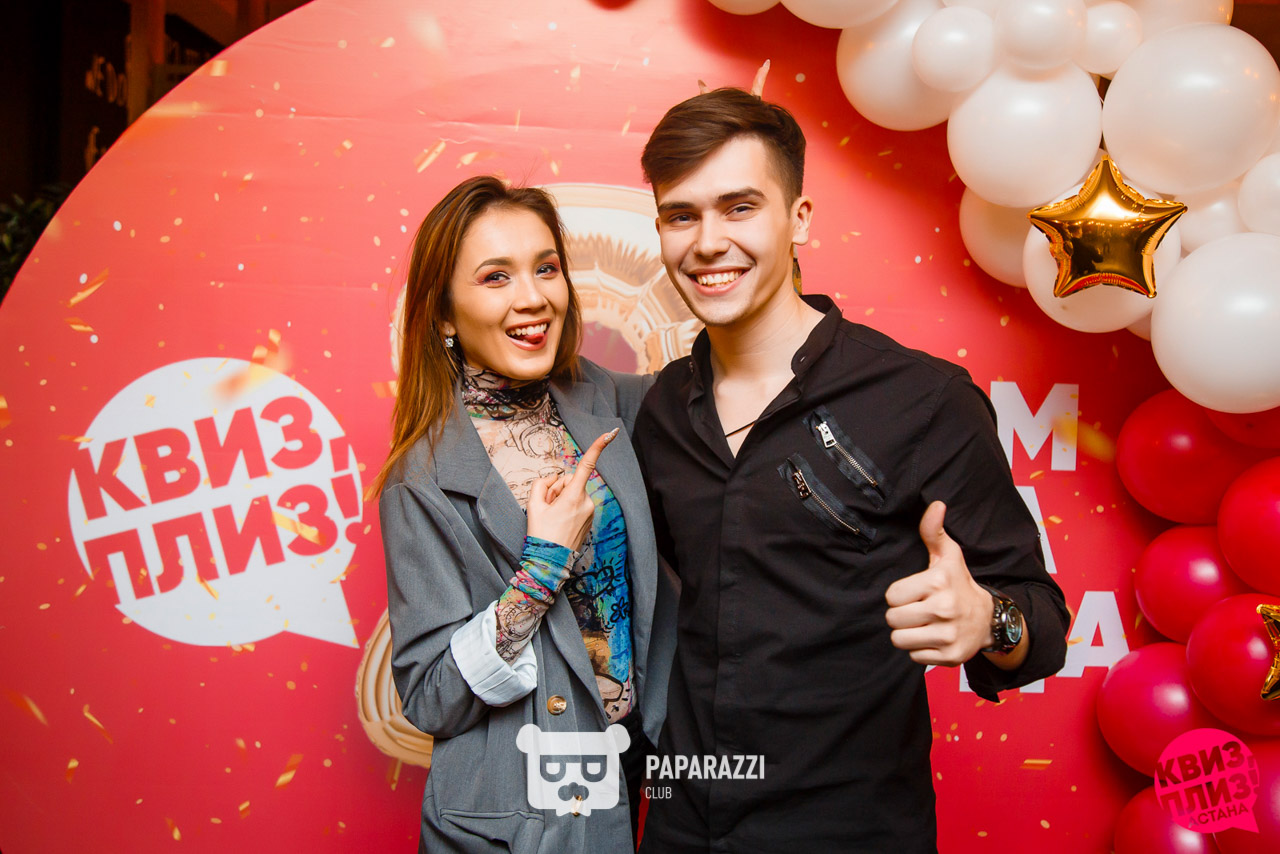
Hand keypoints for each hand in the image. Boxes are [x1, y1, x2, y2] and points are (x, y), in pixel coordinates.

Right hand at [525, 428, 618, 552]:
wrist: (550, 562)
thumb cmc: (541, 533)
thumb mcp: (533, 505)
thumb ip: (542, 484)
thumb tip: (554, 480)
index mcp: (574, 495)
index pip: (586, 465)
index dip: (598, 447)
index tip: (611, 433)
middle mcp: (586, 502)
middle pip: (571, 481)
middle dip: (558, 488)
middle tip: (547, 506)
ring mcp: (590, 512)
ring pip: (574, 493)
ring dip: (563, 499)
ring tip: (553, 517)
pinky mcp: (590, 519)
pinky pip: (578, 504)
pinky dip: (568, 508)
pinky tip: (560, 522)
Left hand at [884, 501, 994, 666]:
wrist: (988, 618)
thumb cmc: (958, 583)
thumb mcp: (947, 556)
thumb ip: (934, 531)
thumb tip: (936, 504)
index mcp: (938, 582)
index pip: (892, 596)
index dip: (899, 595)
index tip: (914, 593)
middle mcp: (944, 609)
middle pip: (893, 619)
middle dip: (901, 615)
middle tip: (917, 610)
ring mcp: (949, 635)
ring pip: (900, 640)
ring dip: (907, 634)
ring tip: (922, 624)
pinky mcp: (952, 657)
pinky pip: (914, 657)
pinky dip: (920, 650)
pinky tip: (933, 638)